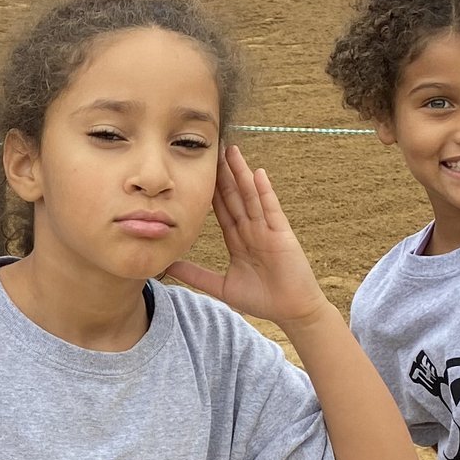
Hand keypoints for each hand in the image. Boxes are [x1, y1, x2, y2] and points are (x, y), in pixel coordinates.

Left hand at [165, 146, 328, 329]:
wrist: (290, 310)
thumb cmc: (261, 299)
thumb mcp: (221, 286)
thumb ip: (196, 275)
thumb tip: (168, 265)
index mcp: (238, 240)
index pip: (221, 209)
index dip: (210, 190)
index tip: (198, 171)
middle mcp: (252, 230)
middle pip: (234, 197)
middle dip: (224, 174)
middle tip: (213, 149)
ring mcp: (267, 229)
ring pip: (250, 197)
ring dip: (241, 174)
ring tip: (232, 151)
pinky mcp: (281, 234)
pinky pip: (271, 209)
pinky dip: (264, 192)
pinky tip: (257, 174)